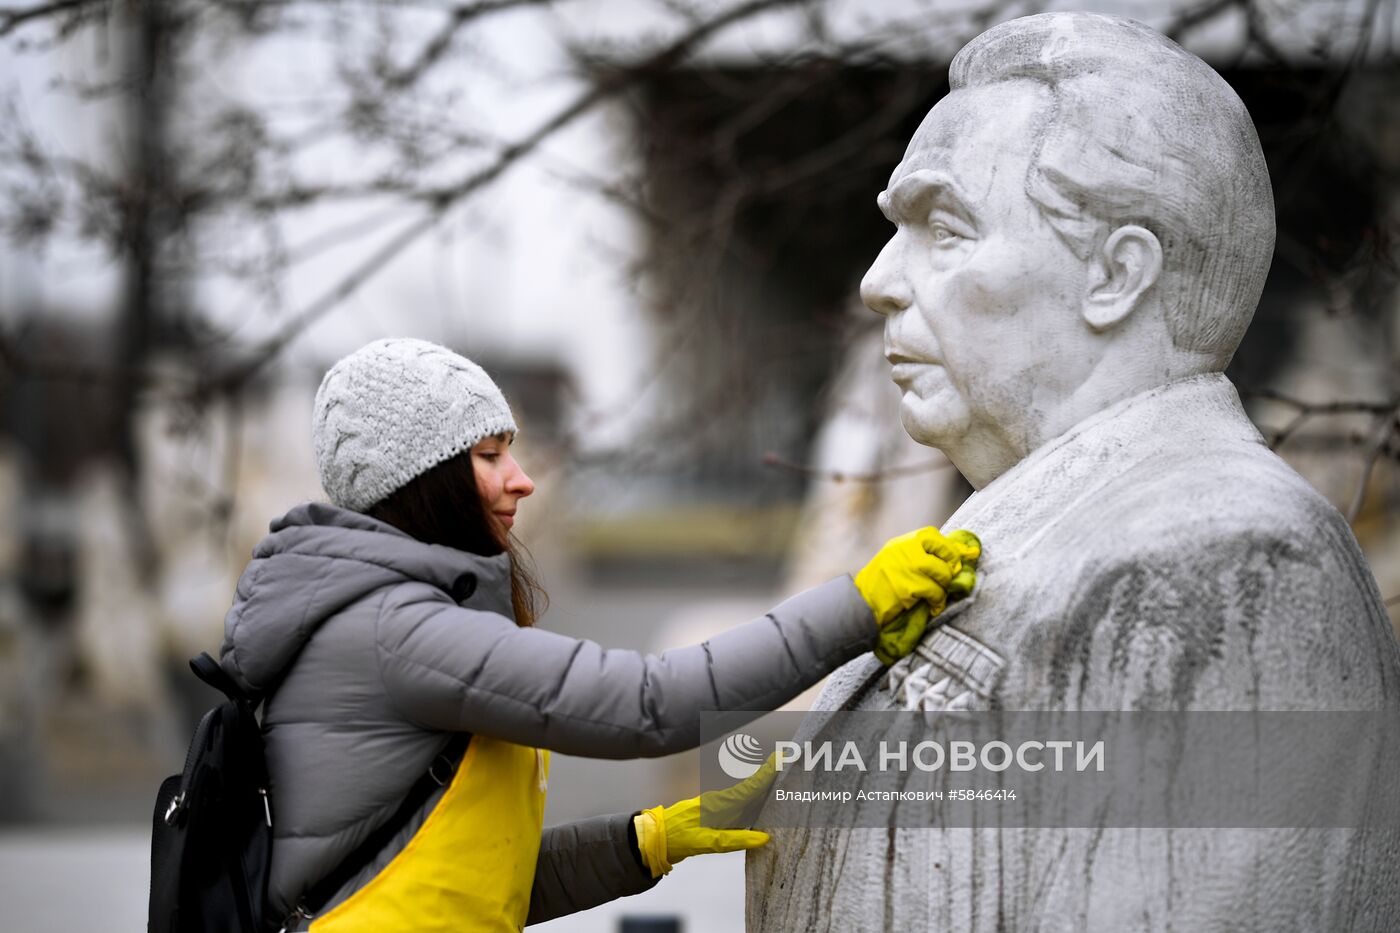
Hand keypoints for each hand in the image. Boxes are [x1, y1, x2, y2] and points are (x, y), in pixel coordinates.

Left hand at [633, 755, 776, 877]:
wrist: (654, 837)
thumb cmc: (678, 838)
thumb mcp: (705, 843)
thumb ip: (734, 841)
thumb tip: (765, 838)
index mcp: (720, 805)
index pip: (750, 787)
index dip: (767, 773)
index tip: (781, 757)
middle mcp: (720, 802)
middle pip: (751, 788)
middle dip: (771, 777)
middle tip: (790, 764)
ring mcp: (717, 808)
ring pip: (745, 797)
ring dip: (763, 789)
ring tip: (784, 783)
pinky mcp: (714, 816)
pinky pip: (739, 806)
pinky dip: (753, 803)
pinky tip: (761, 808)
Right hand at [870, 529, 980, 665]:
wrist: (862, 605)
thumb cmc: (882, 585)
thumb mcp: (898, 562)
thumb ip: (922, 556)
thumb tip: (961, 552)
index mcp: (901, 543)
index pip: (932, 535)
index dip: (948, 547)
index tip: (955, 561)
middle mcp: (904, 550)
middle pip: (943, 553)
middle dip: (951, 567)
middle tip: (949, 579)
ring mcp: (906, 567)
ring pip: (942, 574)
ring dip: (944, 588)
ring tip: (938, 597)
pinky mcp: (908, 586)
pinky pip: (935, 592)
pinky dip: (938, 602)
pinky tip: (934, 607)